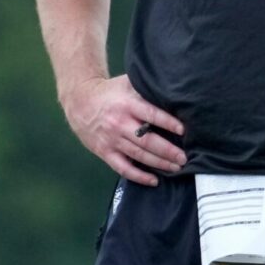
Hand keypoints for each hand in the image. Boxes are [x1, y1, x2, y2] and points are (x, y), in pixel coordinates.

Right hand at [62, 75, 186, 185]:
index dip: (168, 123)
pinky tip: (154, 180)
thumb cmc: (110, 92)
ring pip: (139, 155)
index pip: (151, 115)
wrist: (80, 102)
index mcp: (127, 105)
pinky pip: (123, 168)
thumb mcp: (127, 84)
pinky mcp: (105, 152)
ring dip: (159, 163)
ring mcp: (112, 140)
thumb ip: (147, 89)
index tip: (183, 130)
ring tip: (177, 167)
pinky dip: (138, 176)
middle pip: (147, 140)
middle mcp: (119, 124)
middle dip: (168, 151)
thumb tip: (173, 92)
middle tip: (185, 158)